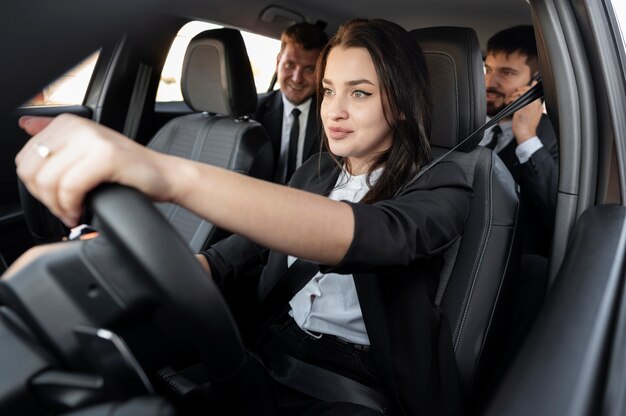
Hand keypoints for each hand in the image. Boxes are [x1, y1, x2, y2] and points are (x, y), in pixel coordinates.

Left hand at [16, 114, 175, 226]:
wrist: (164, 176)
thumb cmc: (128, 170)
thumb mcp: (87, 150)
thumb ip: (56, 137)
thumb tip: (25, 125)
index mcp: (68, 123)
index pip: (25, 160)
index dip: (36, 188)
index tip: (56, 199)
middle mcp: (78, 126)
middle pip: (32, 171)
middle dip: (45, 199)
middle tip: (65, 209)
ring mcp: (93, 139)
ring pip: (49, 181)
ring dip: (59, 207)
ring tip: (74, 213)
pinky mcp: (106, 156)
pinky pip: (70, 187)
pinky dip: (72, 207)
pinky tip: (81, 212)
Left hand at [505, 83, 542, 143]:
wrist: (526, 134)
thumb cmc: (527, 127)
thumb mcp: (533, 116)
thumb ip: (532, 107)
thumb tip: (527, 101)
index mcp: (539, 106)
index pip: (535, 92)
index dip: (529, 87)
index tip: (524, 87)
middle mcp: (535, 104)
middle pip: (528, 90)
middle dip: (521, 89)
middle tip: (515, 92)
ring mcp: (529, 105)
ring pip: (522, 92)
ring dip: (514, 94)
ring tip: (510, 99)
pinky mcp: (522, 107)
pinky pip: (516, 98)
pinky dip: (510, 99)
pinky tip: (508, 102)